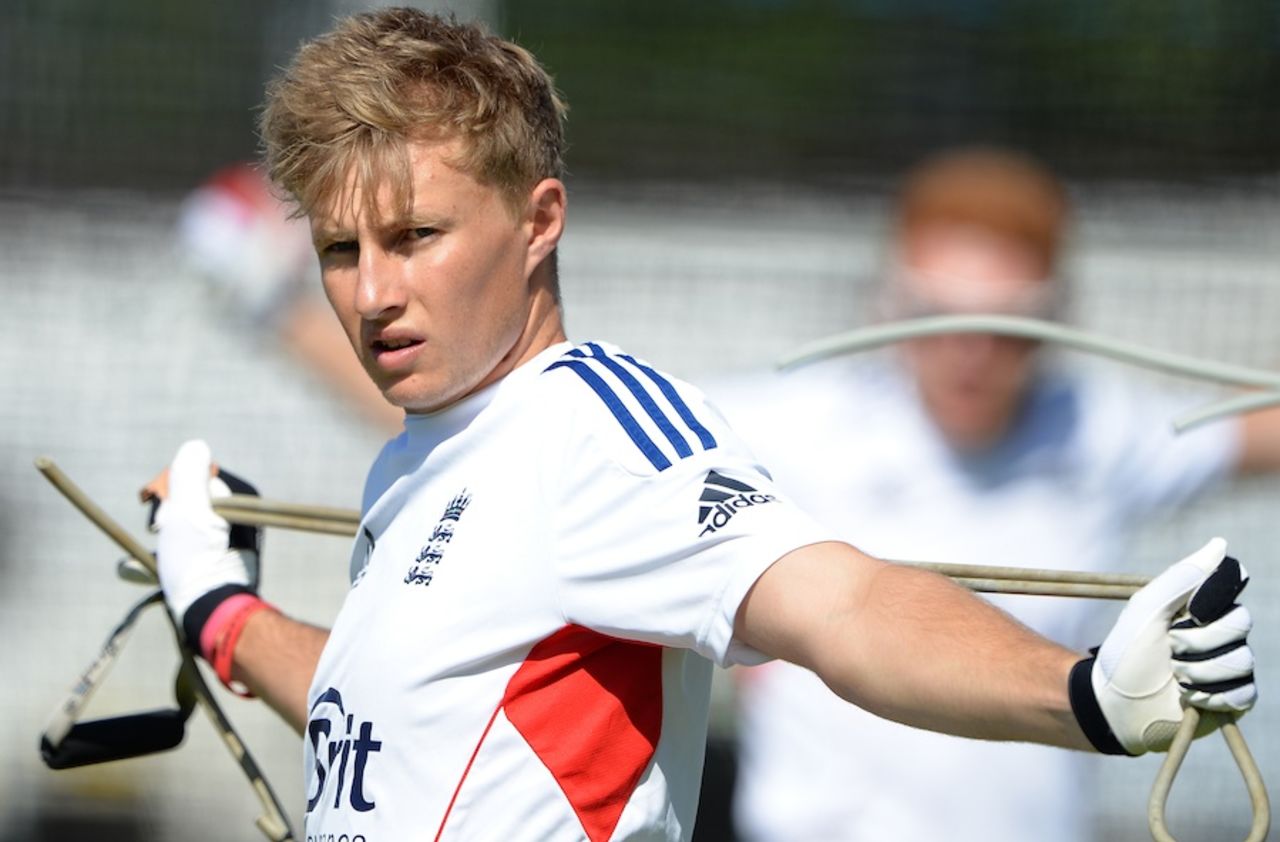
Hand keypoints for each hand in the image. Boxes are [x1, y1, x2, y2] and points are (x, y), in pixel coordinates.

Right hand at [147, 440, 261, 646]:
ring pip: (187, 516)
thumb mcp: (188, 513)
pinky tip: (167, 557)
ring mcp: (233, 531)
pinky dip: (175, 542)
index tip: (149, 499)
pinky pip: (192, 536)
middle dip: (168, 507)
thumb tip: (197, 447)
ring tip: (165, 547)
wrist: (209, 611)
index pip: (192, 472)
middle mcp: (241, 510)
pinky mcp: (222, 551)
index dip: (167, 484)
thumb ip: (189, 476)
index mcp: (240, 495)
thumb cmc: (196, 563)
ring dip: (169, 526)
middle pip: (189, 494)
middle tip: (160, 529)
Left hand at [1070, 537, 1254, 754]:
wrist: (1117, 702)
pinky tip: (1189, 697)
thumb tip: (1220, 543)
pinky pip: (1244, 692)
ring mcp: (1230, 665)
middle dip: (1197, 639)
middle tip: (1169, 649)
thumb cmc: (1127, 652)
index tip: (1189, 611)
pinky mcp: (1234, 698)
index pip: (1232, 584)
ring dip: (1198, 670)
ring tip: (1174, 675)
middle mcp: (1221, 632)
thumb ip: (1182, 577)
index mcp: (1201, 605)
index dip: (1212, 599)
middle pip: (1241, 622)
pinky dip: (1211, 696)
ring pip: (1242, 660)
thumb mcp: (1147, 608)